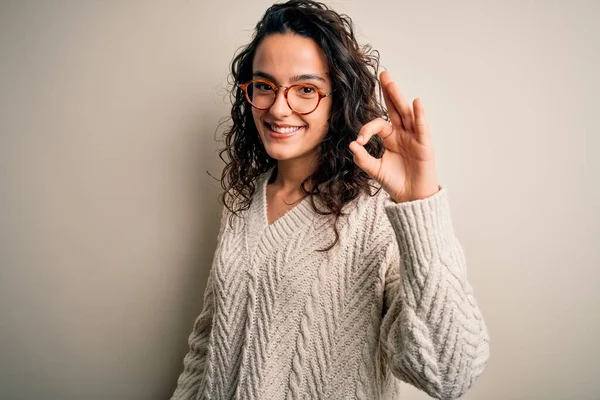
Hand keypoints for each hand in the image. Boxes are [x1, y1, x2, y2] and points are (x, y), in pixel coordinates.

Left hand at [349, 71, 439, 202]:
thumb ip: (363, 159)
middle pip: (395, 108)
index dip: (366, 130)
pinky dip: (419, 115)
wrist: (411, 197)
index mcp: (390, 138)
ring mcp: (414, 137)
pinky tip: (415, 102)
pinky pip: (421, 127)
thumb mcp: (375, 170)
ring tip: (390, 81)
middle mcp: (402, 133)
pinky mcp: (424, 144)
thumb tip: (352, 144)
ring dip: (398, 96)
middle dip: (389, 91)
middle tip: (383, 74)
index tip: (359, 142)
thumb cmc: (395, 182)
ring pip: (406, 113)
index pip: (378, 124)